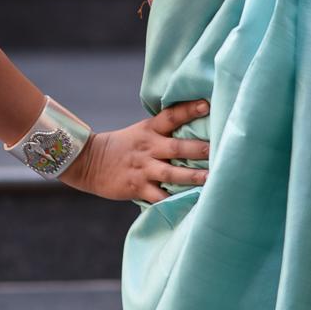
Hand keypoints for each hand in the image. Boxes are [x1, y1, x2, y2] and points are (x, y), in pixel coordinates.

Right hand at [58, 98, 210, 201]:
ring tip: (211, 178)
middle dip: (199, 149)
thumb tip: (195, 123)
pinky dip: (173, 201)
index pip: (172, 116)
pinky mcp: (137, 187)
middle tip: (220, 149)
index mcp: (150, 130)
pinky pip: (158, 197)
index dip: (189, 110)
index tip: (207, 105)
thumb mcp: (142, 131)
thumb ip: (164, 130)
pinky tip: (189, 204)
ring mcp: (143, 168)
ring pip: (172, 173)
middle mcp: (148, 147)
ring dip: (192, 176)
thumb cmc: (123, 146)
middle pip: (177, 147)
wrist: (90, 162)